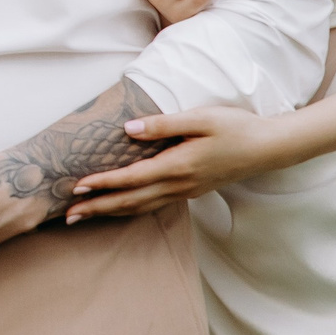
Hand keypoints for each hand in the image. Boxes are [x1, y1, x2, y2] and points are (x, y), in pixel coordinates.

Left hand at [64, 106, 287, 220]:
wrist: (268, 148)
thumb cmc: (235, 127)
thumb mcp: (200, 118)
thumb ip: (163, 124)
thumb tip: (128, 129)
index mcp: (178, 166)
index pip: (131, 178)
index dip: (103, 184)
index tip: (76, 187)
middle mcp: (179, 185)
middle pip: (131, 201)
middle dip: (98, 208)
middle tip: (67, 215)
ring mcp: (186, 191)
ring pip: (141, 207)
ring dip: (111, 212)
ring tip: (84, 216)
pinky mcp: (191, 191)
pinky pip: (153, 204)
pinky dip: (131, 208)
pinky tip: (119, 207)